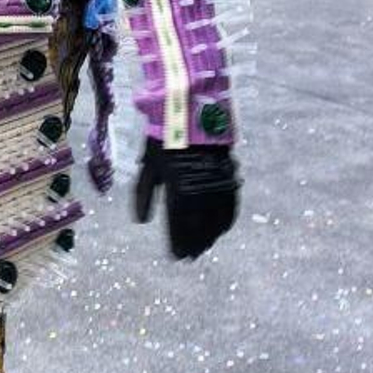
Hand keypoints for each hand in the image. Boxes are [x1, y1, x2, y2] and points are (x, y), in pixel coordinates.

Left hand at [133, 138, 238, 259]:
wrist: (192, 114)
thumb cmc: (164, 141)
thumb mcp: (149, 167)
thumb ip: (143, 195)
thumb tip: (141, 222)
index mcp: (178, 189)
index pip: (179, 225)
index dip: (178, 243)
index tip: (176, 257)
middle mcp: (201, 190)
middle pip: (199, 226)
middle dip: (194, 244)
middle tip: (190, 258)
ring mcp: (218, 185)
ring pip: (217, 220)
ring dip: (210, 237)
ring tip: (203, 248)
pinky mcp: (230, 178)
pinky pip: (231, 206)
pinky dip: (226, 221)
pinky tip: (220, 230)